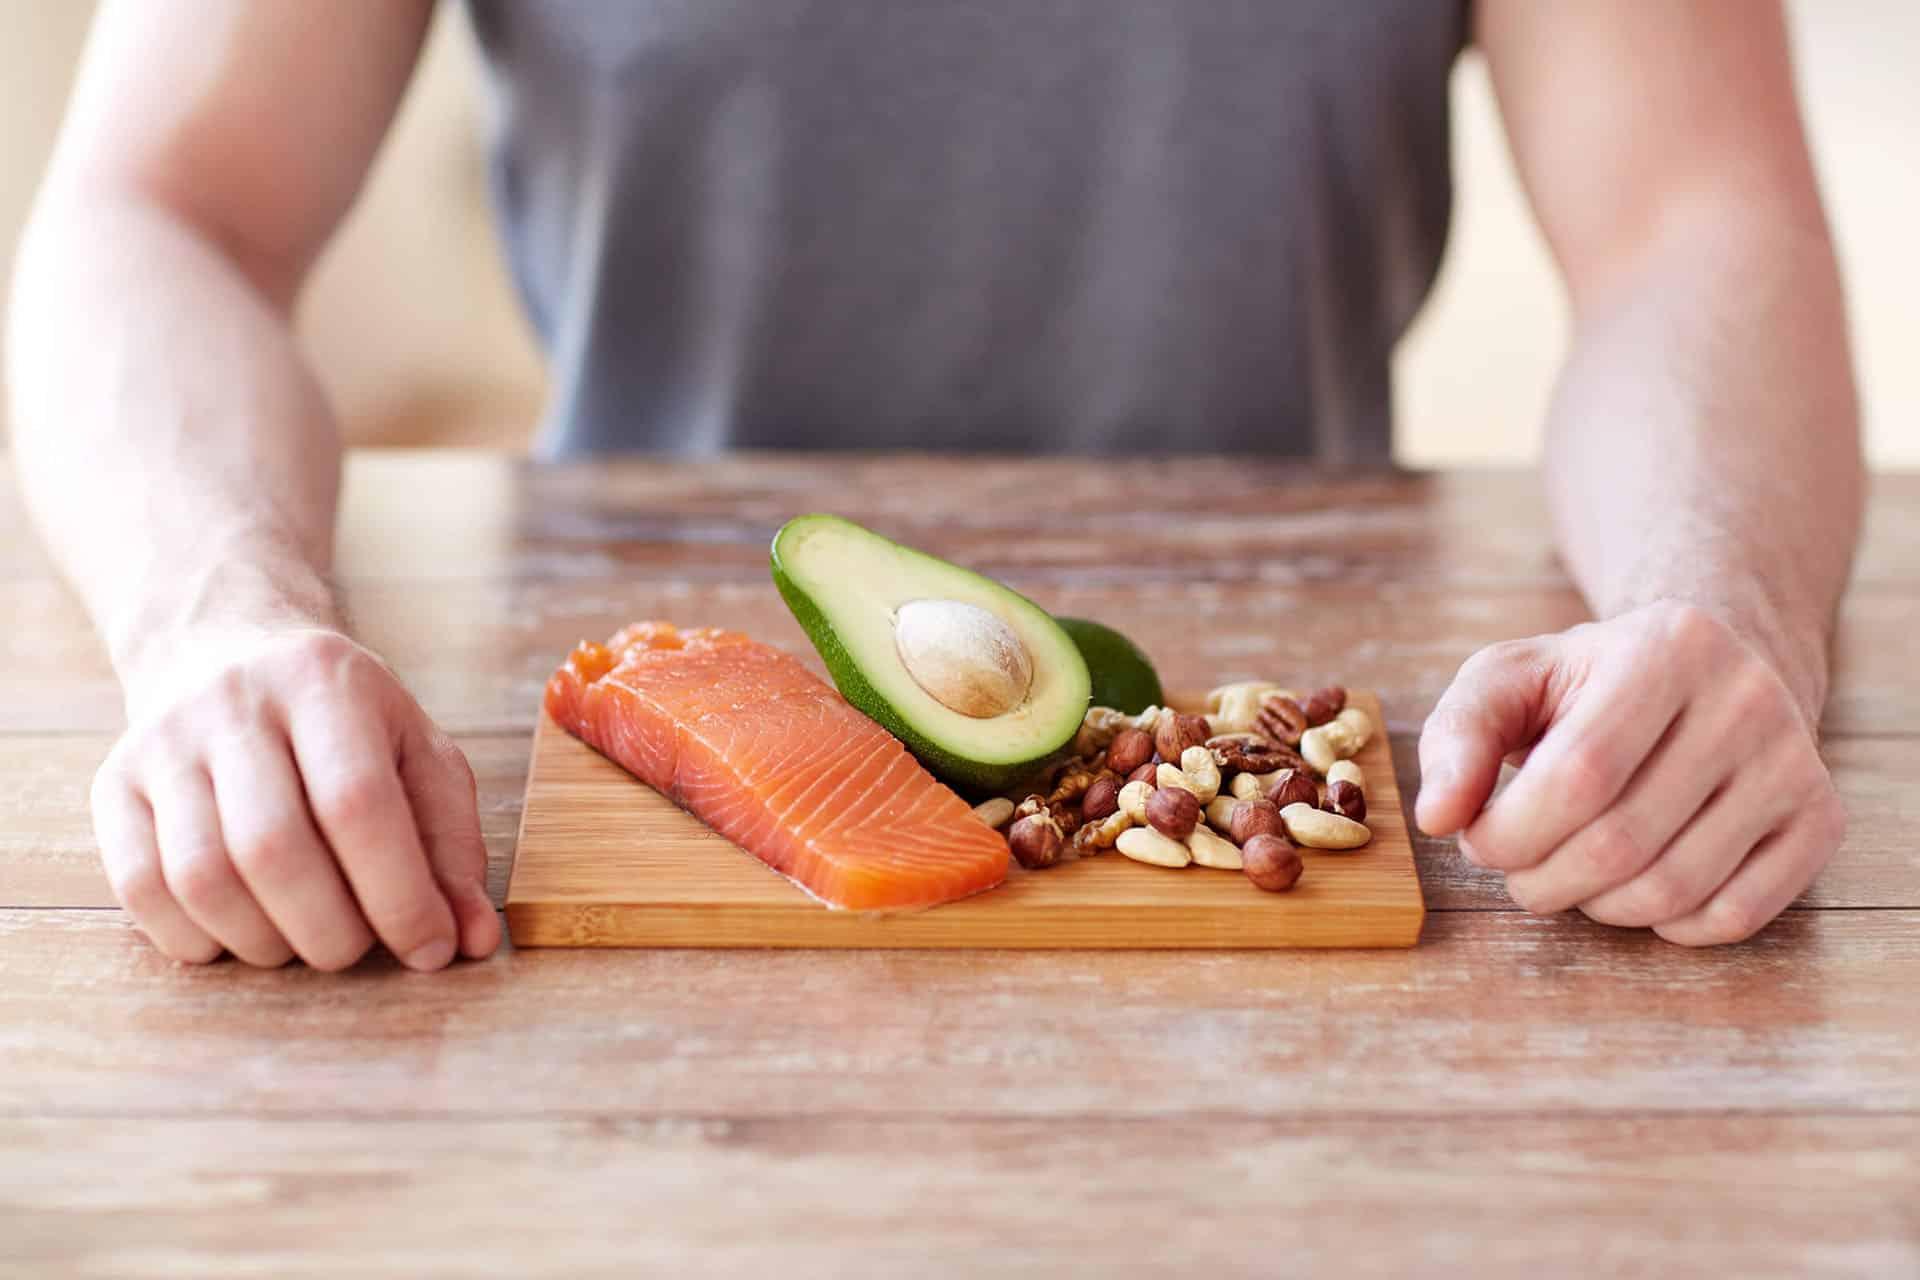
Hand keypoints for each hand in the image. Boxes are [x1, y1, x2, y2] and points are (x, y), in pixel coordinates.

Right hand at [91, 627, 501, 968]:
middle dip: (330, 929)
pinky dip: (198, 938)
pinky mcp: (113, 785)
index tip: (430, 949)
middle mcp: (233, 703)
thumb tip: (472, 940)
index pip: (358, 804)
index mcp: (325, 682)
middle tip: (359, 949)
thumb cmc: (347, 725)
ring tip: (306, 941)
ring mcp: (162, 743)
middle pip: (273, 847)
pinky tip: (243, 933)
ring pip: (202, 877)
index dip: (399, 894)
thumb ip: (452, 848)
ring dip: (266, 941)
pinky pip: (141, 890)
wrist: (227, 652)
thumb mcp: (418, 757)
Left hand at [1415, 601, 1843, 945]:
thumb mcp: (1508, 680)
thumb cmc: (1586, 684)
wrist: (1704, 670)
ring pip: (1675, 890)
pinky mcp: (1821, 819)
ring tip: (1568, 875)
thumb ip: (1456, 737)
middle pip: (1621, 843)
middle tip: (1517, 870)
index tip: (1478, 841)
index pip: (1577, 776)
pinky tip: (1634, 887)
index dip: (1510, 833)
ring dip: (1597, 908)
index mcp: (1666, 647)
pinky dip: (1667, 926)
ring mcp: (1795, 761)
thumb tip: (1437, 818)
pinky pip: (1737, 916)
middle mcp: (1747, 698)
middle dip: (1541, 880)